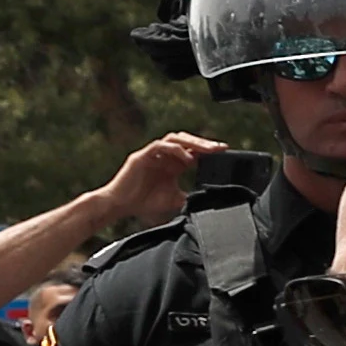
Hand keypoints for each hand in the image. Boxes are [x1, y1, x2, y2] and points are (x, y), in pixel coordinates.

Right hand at [94, 132, 225, 234]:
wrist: (120, 206)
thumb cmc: (144, 203)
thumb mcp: (177, 200)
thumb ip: (192, 195)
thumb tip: (213, 199)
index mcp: (173, 164)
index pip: (193, 150)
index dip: (209, 150)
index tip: (226, 152)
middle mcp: (164, 156)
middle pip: (186, 141)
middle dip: (204, 143)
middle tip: (220, 148)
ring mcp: (152, 154)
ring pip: (174, 138)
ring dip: (192, 142)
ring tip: (208, 150)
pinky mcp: (141, 157)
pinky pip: (159, 146)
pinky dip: (174, 149)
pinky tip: (186, 158)